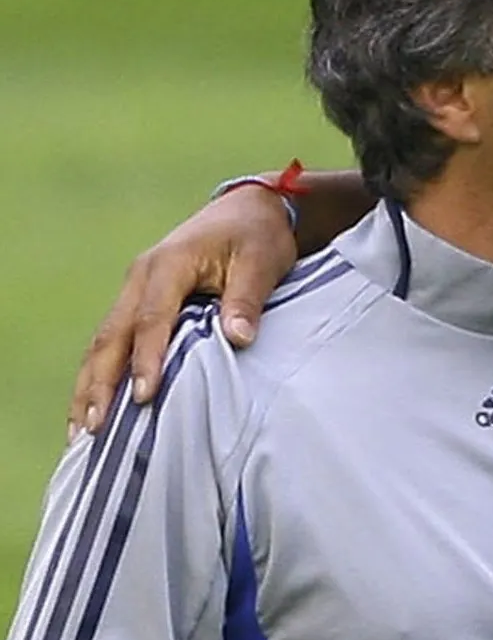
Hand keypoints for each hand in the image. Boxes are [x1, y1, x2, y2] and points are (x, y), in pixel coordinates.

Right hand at [70, 184, 297, 437]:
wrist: (249, 209)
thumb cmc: (258, 236)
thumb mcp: (262, 262)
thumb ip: (246, 299)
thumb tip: (239, 339)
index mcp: (169, 264)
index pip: (152, 318)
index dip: (146, 358)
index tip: (143, 396)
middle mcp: (141, 277)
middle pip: (112, 335)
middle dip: (101, 383)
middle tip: (94, 429)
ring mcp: (134, 289)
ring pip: (103, 341)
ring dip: (90, 384)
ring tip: (83, 430)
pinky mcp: (137, 300)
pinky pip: (111, 340)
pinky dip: (99, 372)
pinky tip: (92, 405)